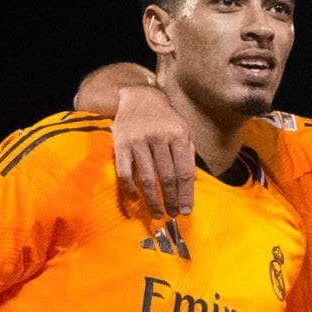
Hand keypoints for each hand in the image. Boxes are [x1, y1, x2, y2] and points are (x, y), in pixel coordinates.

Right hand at [113, 84, 199, 219]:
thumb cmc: (165, 118)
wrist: (140, 97)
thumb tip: (190, 184)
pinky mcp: (120, 143)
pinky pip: (124, 172)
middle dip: (170, 200)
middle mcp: (159, 136)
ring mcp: (138, 140)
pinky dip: (129, 189)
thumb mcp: (183, 130)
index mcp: (178, 134)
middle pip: (166, 177)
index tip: (186, 211)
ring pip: (146, 178)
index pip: (183, 171)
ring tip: (157, 213)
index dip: (185, 194)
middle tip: (171, 215)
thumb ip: (187, 154)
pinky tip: (135, 199)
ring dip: (152, 200)